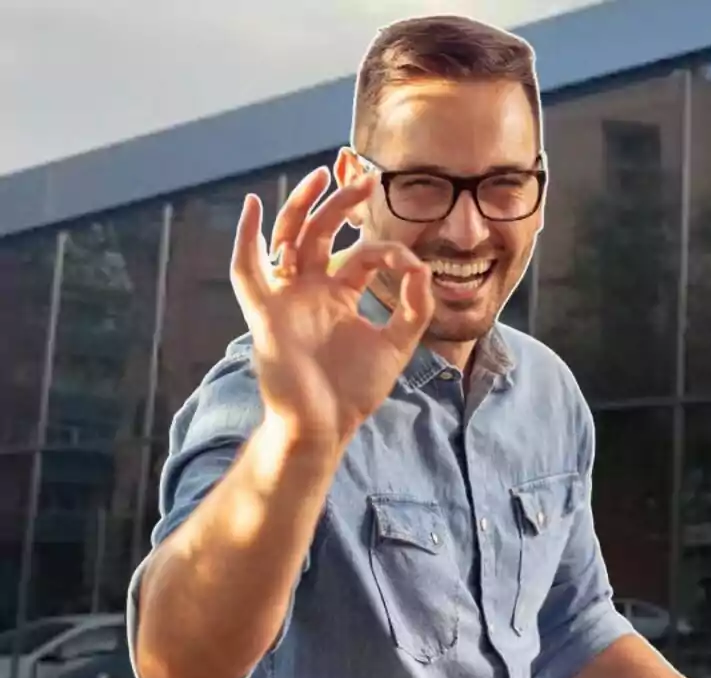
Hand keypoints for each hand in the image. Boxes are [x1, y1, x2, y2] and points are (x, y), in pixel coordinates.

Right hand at [230, 167, 433, 447]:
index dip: (387, 252)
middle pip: (321, 234)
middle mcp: (308, 290)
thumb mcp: (396, 345)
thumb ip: (414, 309)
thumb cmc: (353, 391)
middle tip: (367, 179)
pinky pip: (246, 269)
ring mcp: (285, 298)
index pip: (361, 256)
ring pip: (287, 239)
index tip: (412, 264)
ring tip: (321, 175)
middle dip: (341, 205)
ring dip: (301, 206)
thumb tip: (423, 269)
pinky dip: (245, 237)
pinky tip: (251, 205)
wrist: (324, 426)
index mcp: (336, 296)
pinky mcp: (265, 312)